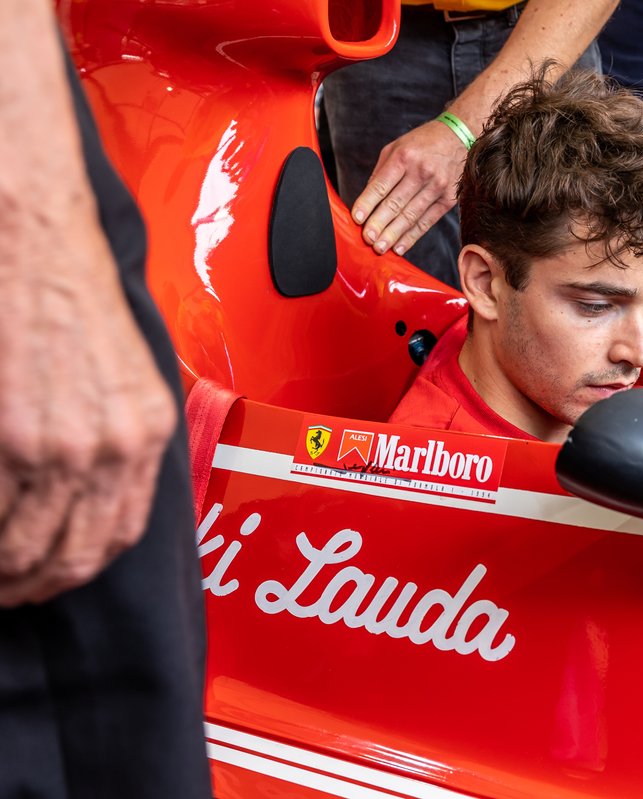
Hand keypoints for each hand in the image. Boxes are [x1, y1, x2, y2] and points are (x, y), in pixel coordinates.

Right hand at [0, 227, 177, 606]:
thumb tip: (89, 494)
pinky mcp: (12, 438)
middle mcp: (112, 448)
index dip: (78, 568)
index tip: (49, 578)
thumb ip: (117, 437)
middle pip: (71, 556)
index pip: (120, 535)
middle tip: (5, 590)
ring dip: (0, 568)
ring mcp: (61, 445)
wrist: (36, 247)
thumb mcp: (126, 377)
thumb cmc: (73, 300)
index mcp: (147, 434)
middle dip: (31, 584)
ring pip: (24, 546)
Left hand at [351, 119, 467, 256]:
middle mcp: (421, 172)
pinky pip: (427, 222)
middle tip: (367, 239)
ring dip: (393, 234)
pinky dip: (412, 236)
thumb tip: (367, 201)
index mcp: (404, 157)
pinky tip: (400, 246)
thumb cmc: (422, 143)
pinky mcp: (448, 199)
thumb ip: (381, 172)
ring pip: (411, 216)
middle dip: (379, 224)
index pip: (381, 185)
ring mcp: (437, 186)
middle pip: (395, 203)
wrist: (458, 136)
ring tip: (380, 248)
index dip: (367, 203)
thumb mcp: (397, 147)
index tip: (356, 218)